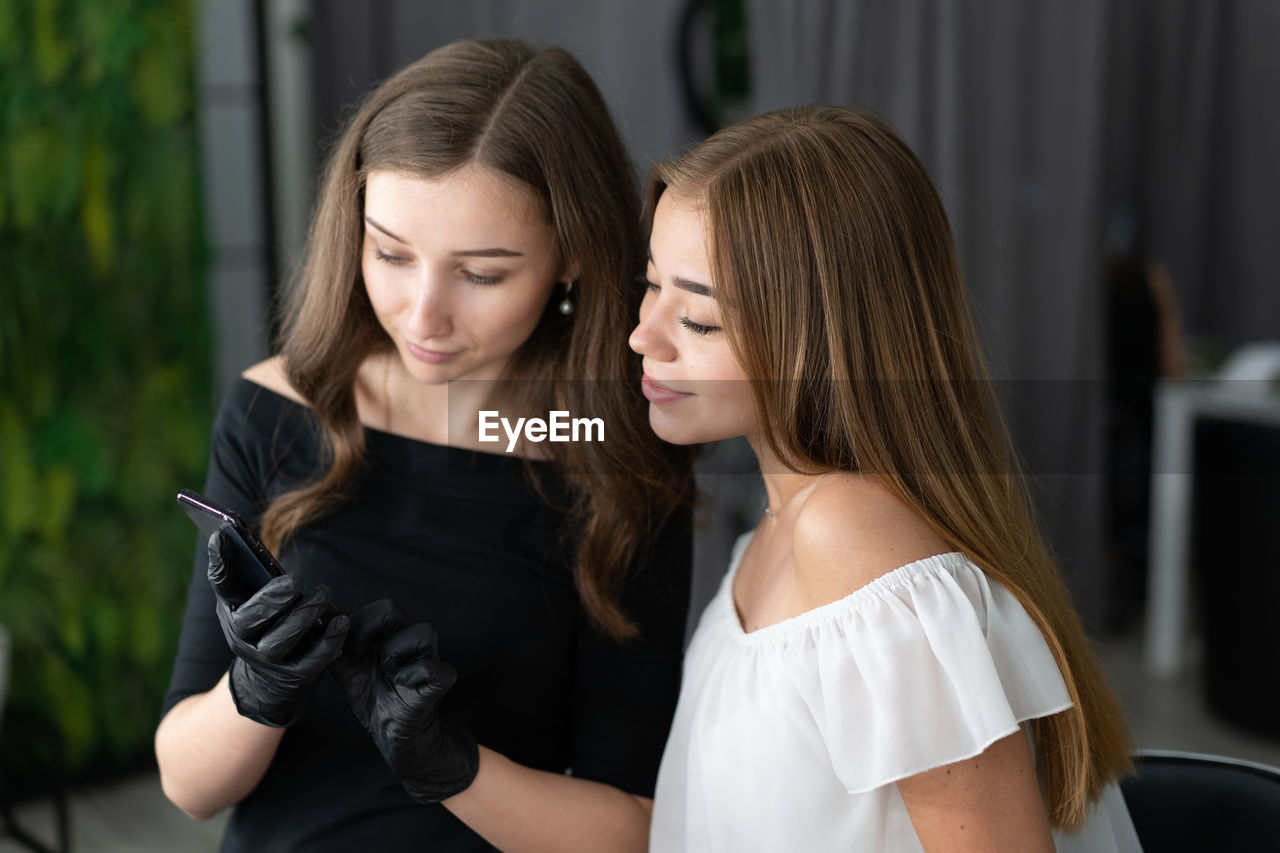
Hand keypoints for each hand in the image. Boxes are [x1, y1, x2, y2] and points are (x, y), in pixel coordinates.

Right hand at [207, 530, 348, 726]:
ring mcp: (266, 660)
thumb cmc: (264, 625)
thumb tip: (233, 534)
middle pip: (253, 617)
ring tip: (324, 593)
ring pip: (282, 639)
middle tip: (299, 578)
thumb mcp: (250, 601)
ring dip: (306, 614)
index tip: (222, 534)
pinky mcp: (292, 676)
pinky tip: (342, 622)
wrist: (268, 682)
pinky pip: (313, 659)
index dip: (219, 561)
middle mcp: (241, 638)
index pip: (220, 584)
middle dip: (277, 596)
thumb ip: (247, 574)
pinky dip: (330, 640)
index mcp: (230, 612)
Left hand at [330, 599, 478, 802]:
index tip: (342, 647)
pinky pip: (434, 669)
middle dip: (367, 630)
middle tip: (359, 655)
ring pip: (424, 632)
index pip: (372, 606)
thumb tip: (316, 620)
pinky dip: (414, 675)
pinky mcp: (437, 684)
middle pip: (392, 608)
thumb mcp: (347, 670)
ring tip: (386, 671)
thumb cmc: (374, 698)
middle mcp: (410, 641)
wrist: (393, 736)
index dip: (352, 621)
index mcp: (389, 634)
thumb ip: (334, 645)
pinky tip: (400, 685)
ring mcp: (427, 660)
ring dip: (394, 651)